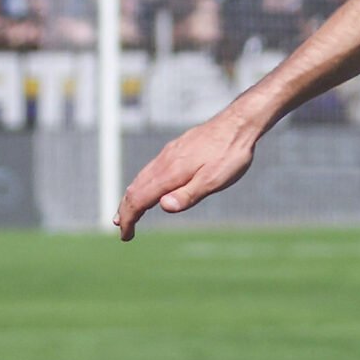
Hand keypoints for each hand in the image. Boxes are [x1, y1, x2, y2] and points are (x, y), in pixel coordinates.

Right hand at [113, 110, 259, 238]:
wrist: (238, 123)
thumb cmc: (229, 154)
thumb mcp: (213, 180)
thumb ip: (188, 194)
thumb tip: (163, 207)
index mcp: (170, 173)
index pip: (140, 199)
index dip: (130, 219)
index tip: (126, 235)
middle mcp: (164, 162)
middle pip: (135, 189)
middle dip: (126, 210)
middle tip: (122, 228)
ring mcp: (169, 154)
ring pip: (141, 178)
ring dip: (132, 196)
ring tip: (128, 211)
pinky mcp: (175, 149)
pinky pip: (150, 169)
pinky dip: (142, 183)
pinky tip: (149, 186)